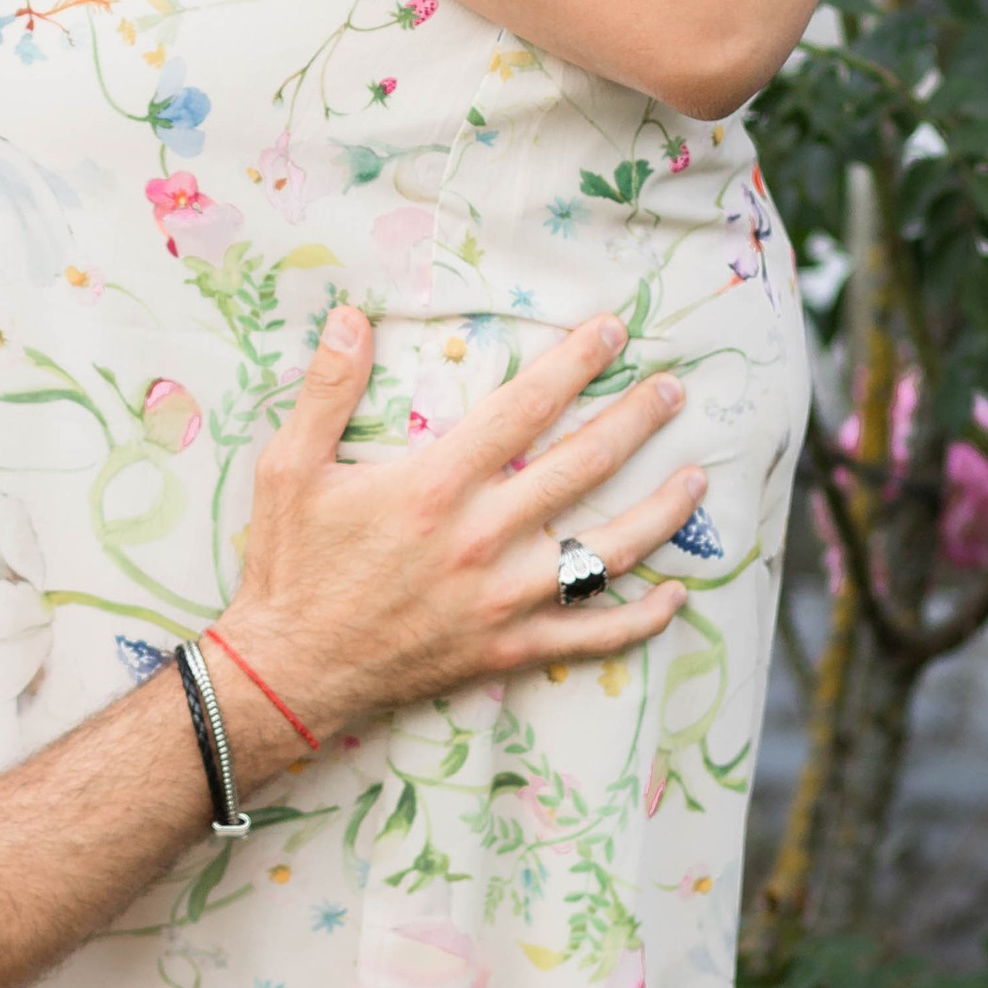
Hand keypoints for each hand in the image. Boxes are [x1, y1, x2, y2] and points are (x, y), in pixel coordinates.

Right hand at [219, 307, 699, 750]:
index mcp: (436, 485)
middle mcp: (483, 537)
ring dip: (660, 511)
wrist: (289, 671)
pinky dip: (640, 620)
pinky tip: (675, 596)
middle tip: (673, 392)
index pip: (524, 408)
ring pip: (606, 550)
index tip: (613, 333)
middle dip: (635, 422)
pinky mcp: (508, 647)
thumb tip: (352, 316)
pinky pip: (591, 636)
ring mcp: (503, 598)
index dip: (574, 365)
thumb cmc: (291, 566)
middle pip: (581, 466)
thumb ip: (327, 390)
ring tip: (697, 478)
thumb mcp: (290, 467)